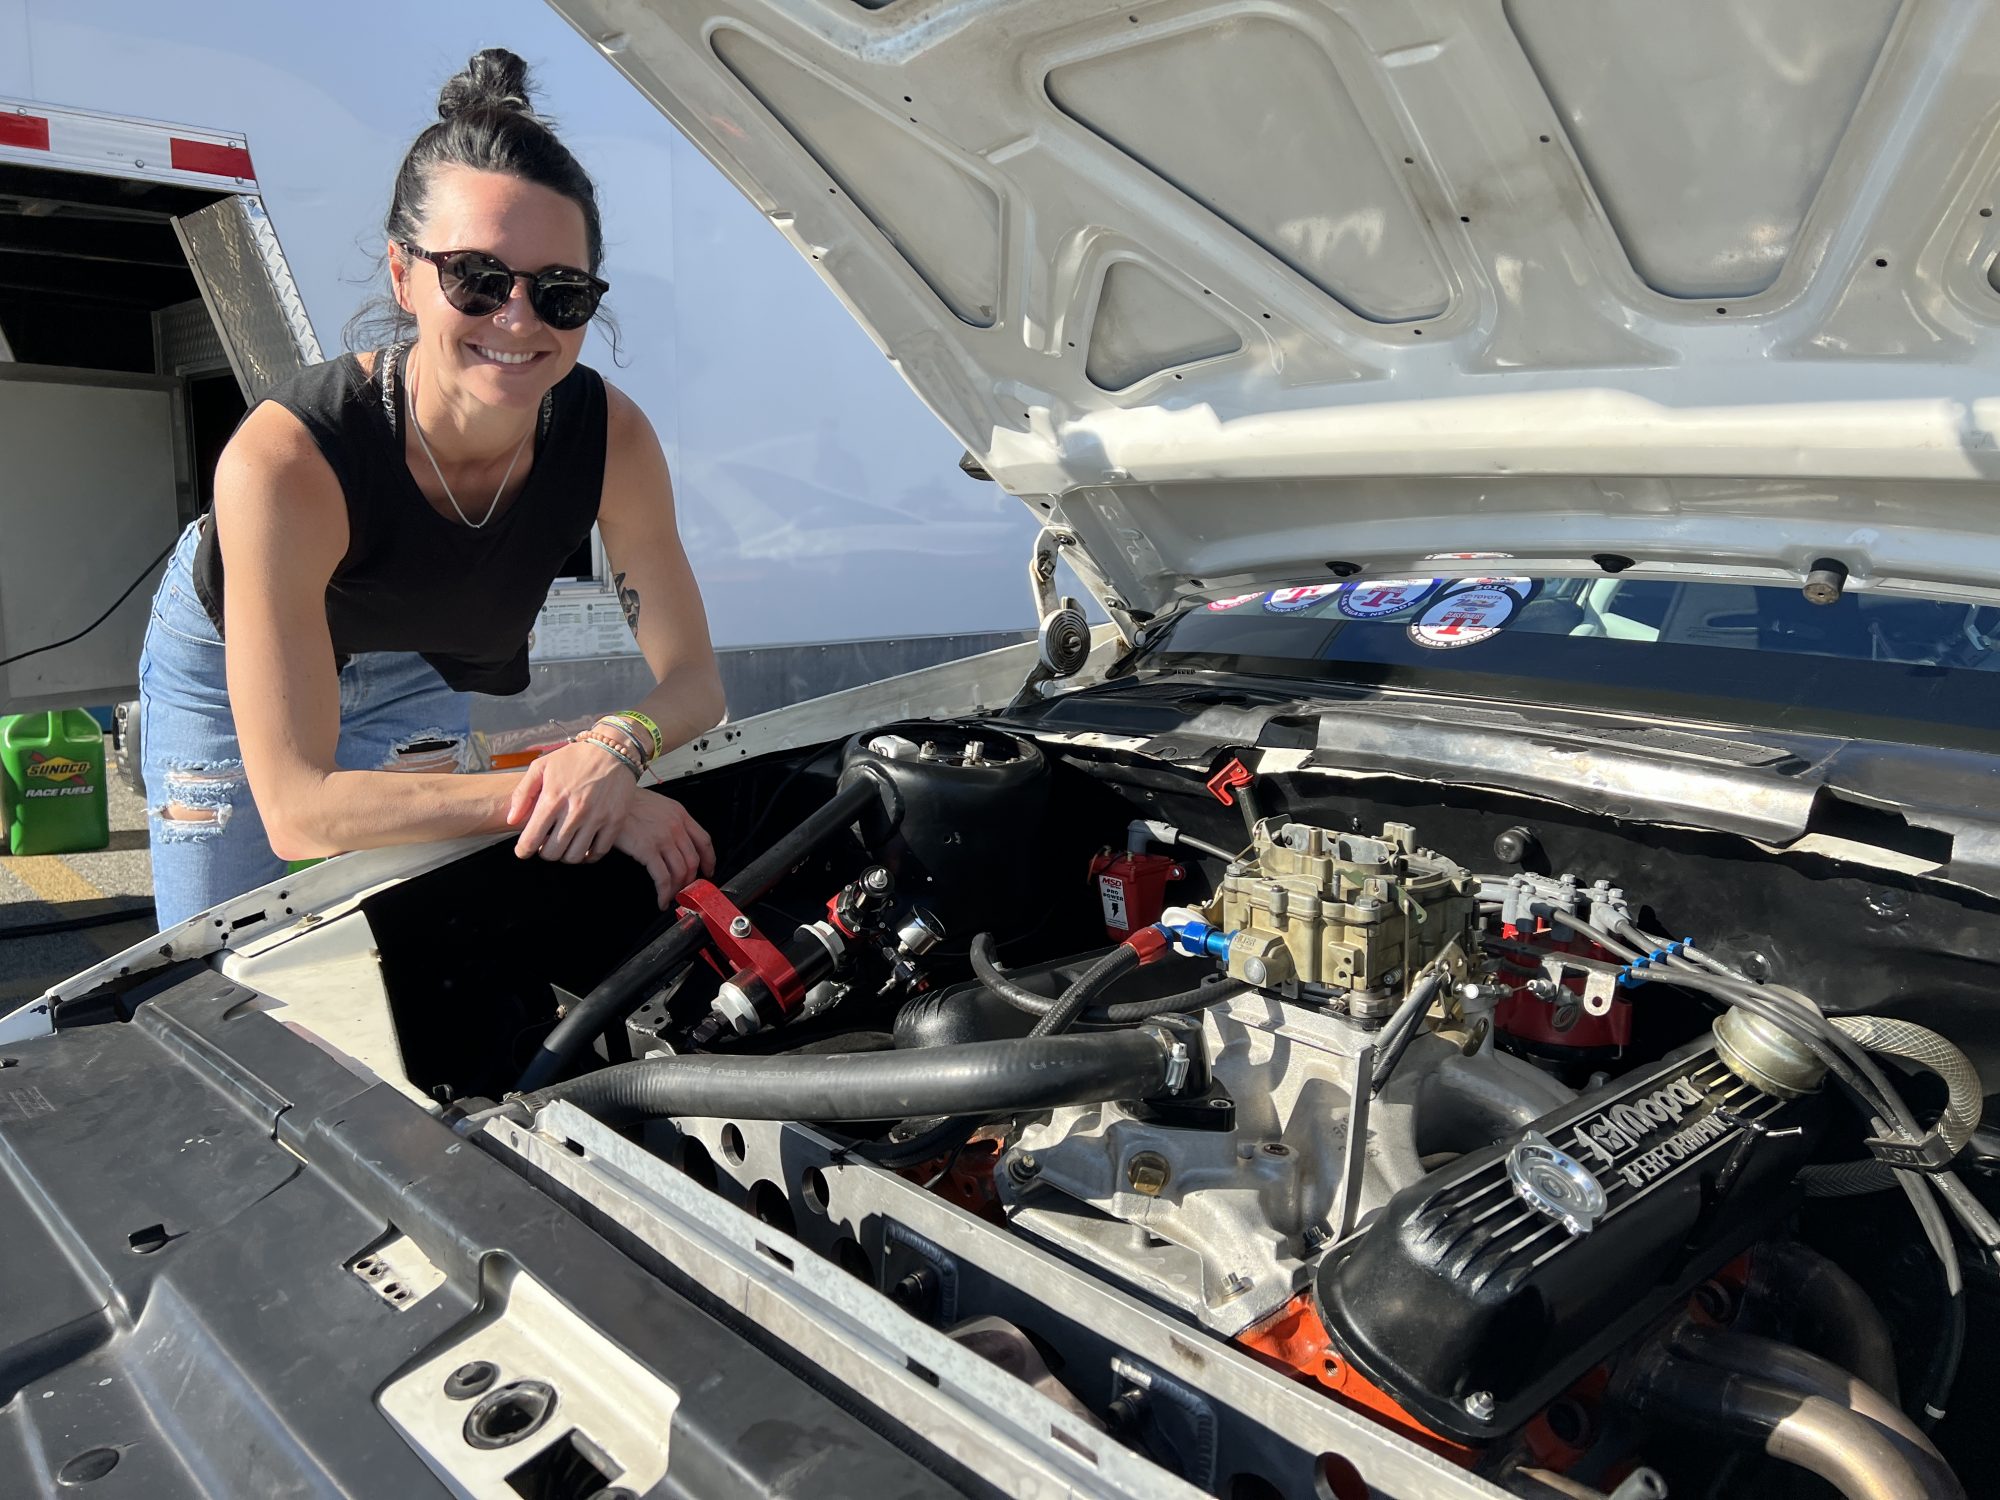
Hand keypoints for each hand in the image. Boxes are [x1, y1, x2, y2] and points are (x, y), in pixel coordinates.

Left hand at [507, 739, 639, 862]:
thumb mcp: (542, 766)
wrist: (613, 750)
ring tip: (564, 845)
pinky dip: (588, 857)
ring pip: (574, 857)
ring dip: (565, 856)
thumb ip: (523, 793)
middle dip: (544, 852)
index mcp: (553, 799)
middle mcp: (574, 812)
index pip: (531, 839)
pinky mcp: (615, 821)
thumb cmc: (575, 758)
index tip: (524, 850)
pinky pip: (599, 852)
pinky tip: (583, 848)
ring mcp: (596, 818)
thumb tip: (512, 820)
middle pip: (552, 853)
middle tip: (546, 844)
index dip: (523, 850)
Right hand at [612, 793, 715, 905]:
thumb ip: (670, 820)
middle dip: (691, 879)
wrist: (608, 799)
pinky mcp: (647, 850)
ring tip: (671, 896)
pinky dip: (664, 893)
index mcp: (679, 814)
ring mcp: (663, 838)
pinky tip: (660, 899)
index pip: (704, 840)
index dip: (709, 859)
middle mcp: (675, 826)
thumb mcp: (657, 804)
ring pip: (681, 871)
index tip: (708, 869)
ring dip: (677, 889)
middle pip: (693, 860)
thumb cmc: (627, 802)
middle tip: (685, 888)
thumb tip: (675, 841)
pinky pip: (663, 878)